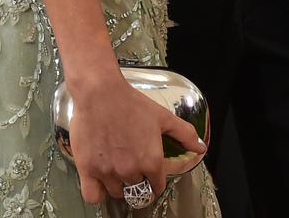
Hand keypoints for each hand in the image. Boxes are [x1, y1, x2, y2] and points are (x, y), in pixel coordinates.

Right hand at [69, 76, 205, 204]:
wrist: (100, 92)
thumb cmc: (132, 102)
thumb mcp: (163, 116)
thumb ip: (184, 134)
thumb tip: (201, 148)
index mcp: (152, 161)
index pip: (157, 187)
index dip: (155, 181)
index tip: (150, 175)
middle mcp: (131, 171)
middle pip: (137, 191)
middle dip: (137, 181)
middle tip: (132, 167)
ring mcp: (108, 172)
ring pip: (117, 193)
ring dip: (119, 185)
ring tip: (117, 169)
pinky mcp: (87, 170)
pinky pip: (93, 196)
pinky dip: (98, 193)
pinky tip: (100, 181)